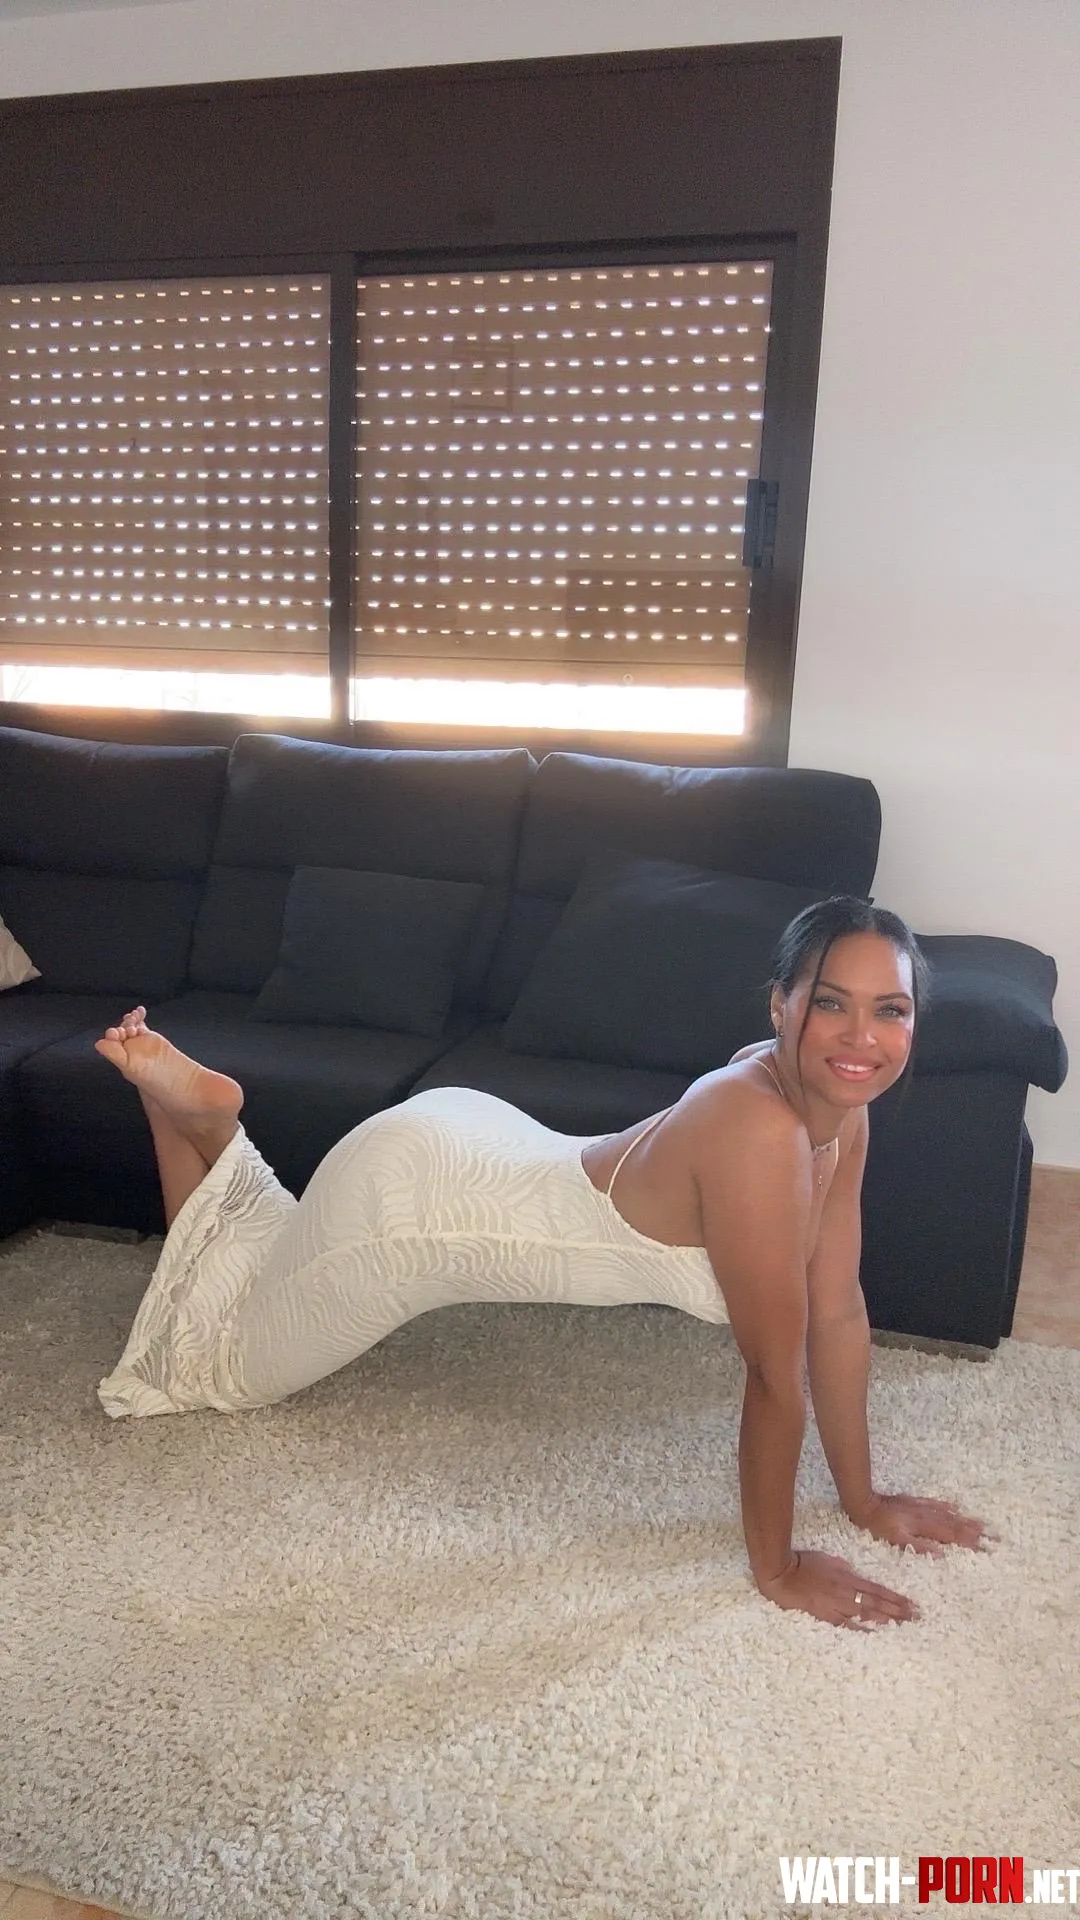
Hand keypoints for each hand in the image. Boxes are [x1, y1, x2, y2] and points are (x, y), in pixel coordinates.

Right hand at [758, 1549, 917, 1628]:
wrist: (783, 1575)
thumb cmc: (804, 1564)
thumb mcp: (829, 1560)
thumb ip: (845, 1569)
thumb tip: (856, 1574)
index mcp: (849, 1577)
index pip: (878, 1590)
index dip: (896, 1598)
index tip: (912, 1605)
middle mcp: (847, 1592)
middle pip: (877, 1603)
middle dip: (898, 1611)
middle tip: (916, 1617)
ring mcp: (837, 1605)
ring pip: (866, 1614)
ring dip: (886, 1620)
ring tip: (903, 1626)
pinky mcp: (826, 1615)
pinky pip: (847, 1624)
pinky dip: (862, 1629)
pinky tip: (875, 1634)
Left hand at [853, 1492, 994, 1556]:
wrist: (865, 1504)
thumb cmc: (879, 1527)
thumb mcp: (897, 1541)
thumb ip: (920, 1547)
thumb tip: (942, 1555)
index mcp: (925, 1527)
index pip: (953, 1536)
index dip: (971, 1541)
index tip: (988, 1546)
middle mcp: (927, 1516)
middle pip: (956, 1525)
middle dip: (977, 1531)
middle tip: (995, 1536)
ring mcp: (922, 1508)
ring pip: (949, 1514)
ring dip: (967, 1520)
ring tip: (983, 1524)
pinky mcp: (915, 1502)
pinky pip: (936, 1504)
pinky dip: (948, 1506)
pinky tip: (957, 1507)